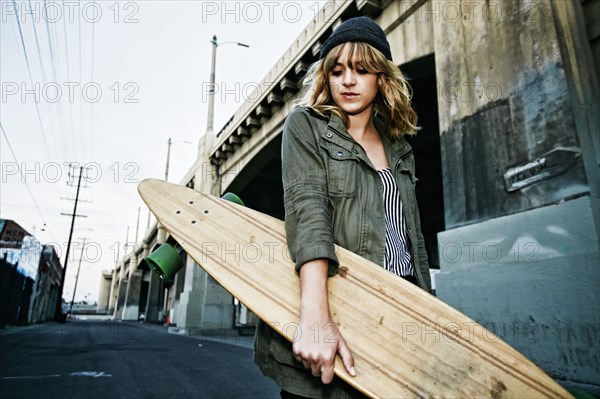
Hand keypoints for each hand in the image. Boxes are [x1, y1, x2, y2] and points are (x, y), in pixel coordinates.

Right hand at [293, 259, 356, 383]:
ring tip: (315, 347)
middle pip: (316, 373)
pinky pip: (299, 359)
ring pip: (307, 366)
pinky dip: (303, 354)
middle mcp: (315, 358)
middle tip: (322, 353)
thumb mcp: (341, 343)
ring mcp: (304, 354)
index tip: (328, 369)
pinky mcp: (296, 350)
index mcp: (327, 358)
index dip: (327, 375)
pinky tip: (308, 345)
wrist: (314, 315)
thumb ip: (348, 360)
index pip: (326, 379)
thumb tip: (353, 374)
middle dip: (319, 366)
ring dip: (311, 360)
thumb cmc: (329, 329)